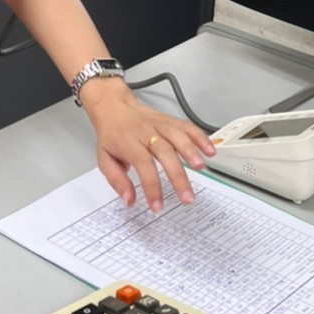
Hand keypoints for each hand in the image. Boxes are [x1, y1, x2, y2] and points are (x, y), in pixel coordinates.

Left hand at [79, 81, 215, 212]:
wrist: (113, 106)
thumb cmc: (111, 135)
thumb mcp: (103, 159)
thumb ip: (117, 180)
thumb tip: (129, 200)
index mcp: (128, 143)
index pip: (143, 165)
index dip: (152, 187)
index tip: (158, 206)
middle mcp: (146, 132)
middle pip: (165, 153)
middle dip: (178, 177)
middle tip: (186, 197)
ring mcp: (160, 125)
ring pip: (178, 136)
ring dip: (191, 151)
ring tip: (200, 168)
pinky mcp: (170, 121)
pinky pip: (187, 127)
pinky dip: (200, 138)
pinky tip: (210, 151)